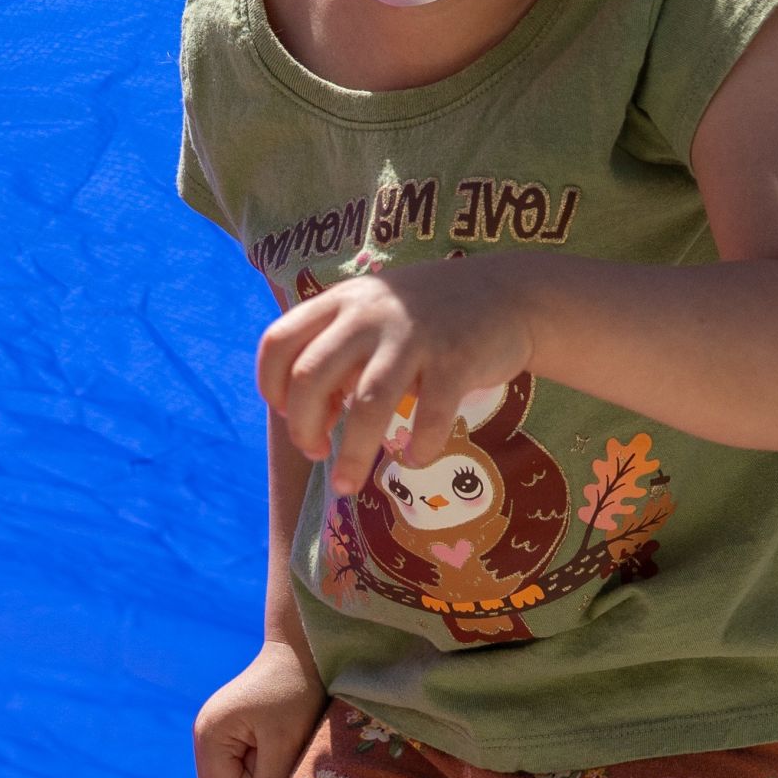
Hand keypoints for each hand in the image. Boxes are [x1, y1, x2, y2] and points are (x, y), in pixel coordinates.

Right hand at [194, 640, 323, 777]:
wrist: (299, 652)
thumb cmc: (294, 692)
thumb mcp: (286, 741)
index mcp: (209, 737)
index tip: (275, 761)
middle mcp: (203, 736)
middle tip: (276, 753)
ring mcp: (213, 733)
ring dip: (258, 772)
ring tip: (276, 741)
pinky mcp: (227, 732)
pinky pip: (237, 766)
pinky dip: (259, 762)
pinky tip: (273, 737)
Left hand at [260, 257, 536, 495]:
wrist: (507, 293)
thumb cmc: (426, 317)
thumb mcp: (372, 314)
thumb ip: (335, 352)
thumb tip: (304, 416)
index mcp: (341, 301)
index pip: (278, 343)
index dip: (270, 386)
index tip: (286, 414)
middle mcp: (370, 314)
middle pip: (310, 378)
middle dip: (302, 426)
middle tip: (315, 452)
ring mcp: (414, 336)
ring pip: (366, 405)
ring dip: (351, 454)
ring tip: (346, 484)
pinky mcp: (457, 360)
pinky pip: (430, 417)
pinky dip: (418, 448)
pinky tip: (415, 459)